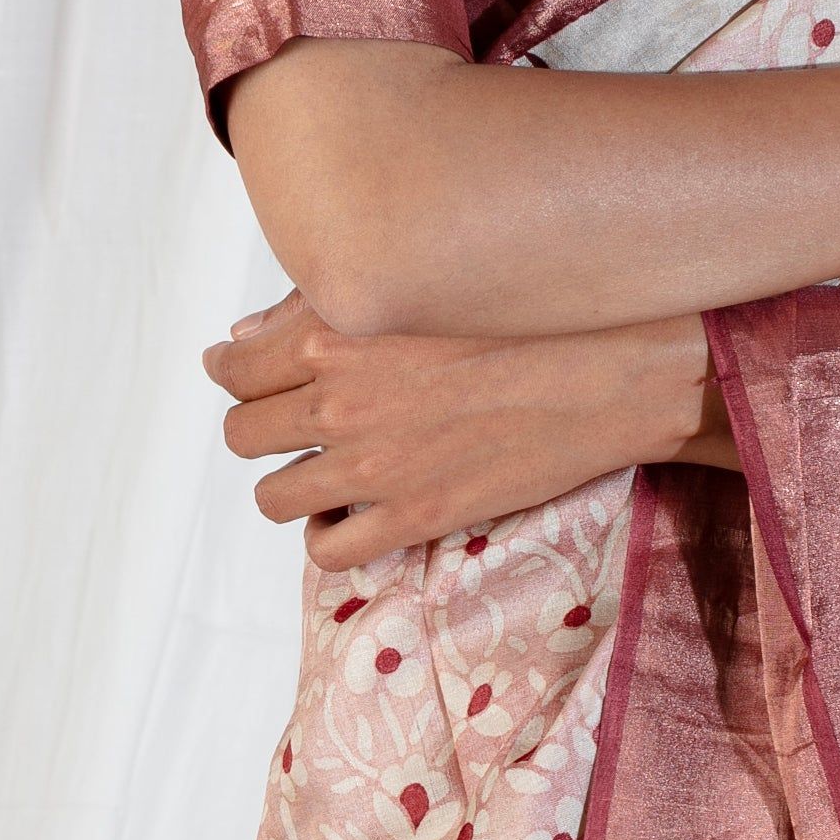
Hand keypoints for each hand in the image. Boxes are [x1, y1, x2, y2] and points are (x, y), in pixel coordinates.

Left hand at [200, 297, 739, 569]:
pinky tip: (352, 510)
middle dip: (258, 424)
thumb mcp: (415, 290)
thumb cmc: (522, 311)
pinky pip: (327, 549)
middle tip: (290, 418)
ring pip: (273, 495)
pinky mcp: (412, 517)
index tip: (241, 373)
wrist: (608, 367)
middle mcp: (340, 400)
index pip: (233, 368)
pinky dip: (328, 533)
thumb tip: (246, 340)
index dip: (230, 373)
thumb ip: (321, 310)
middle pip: (243, 432)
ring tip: (323, 467)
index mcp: (334, 333)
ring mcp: (372, 466)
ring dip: (290, 480)